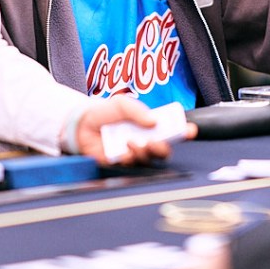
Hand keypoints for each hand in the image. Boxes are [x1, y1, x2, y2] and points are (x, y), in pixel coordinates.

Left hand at [74, 97, 196, 164]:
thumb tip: (155, 121)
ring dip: (144, 152)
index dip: (183, 131)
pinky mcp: (120, 162)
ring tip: (132, 142)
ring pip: (149, 159)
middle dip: (163, 148)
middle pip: (163, 150)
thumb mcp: (122, 103)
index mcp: (148, 125)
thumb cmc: (103, 111)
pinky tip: (123, 149)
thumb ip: (138, 111)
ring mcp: (133, 152)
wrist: (79, 123)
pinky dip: (130, 157)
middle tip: (155, 142)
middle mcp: (143, 140)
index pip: (170, 129)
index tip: (190, 130)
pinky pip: (132, 165)